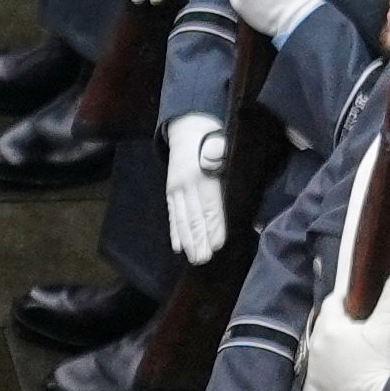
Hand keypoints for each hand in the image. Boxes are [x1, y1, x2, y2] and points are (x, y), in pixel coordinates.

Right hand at [168, 109, 235, 262]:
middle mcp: (184, 184)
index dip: (213, 226)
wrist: (186, 131)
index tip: (217, 245)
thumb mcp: (218, 142)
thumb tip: (215, 159)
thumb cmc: (211, 141)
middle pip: (193, 216)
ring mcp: (175, 189)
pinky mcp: (170, 193)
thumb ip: (217, 152)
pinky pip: (172, 214)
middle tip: (203, 259)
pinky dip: (174, 231)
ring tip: (193, 257)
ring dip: (187, 240)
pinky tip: (177, 246)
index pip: (209, 205)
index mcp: (200, 174)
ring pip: (181, 218)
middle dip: (198, 239)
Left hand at [307, 272, 389, 390]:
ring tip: (351, 344)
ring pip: (320, 342)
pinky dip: (328, 360)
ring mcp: (313, 362)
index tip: (356, 304)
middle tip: (357, 326)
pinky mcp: (315, 380)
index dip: (344, 301)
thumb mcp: (387, 328)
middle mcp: (315, 341)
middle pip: (325, 322)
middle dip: (338, 321)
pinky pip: (319, 363)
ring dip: (332, 340)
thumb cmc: (381, 361)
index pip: (331, 303)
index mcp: (330, 325)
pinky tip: (343, 363)